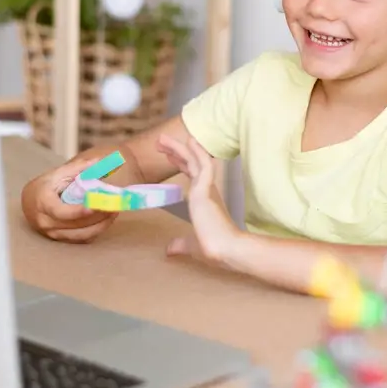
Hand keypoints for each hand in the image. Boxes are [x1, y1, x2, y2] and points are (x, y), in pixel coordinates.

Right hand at [20, 155, 119, 243]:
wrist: (29, 202)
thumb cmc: (45, 185)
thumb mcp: (58, 173)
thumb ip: (79, 168)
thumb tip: (99, 162)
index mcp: (42, 203)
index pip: (61, 212)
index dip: (79, 211)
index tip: (96, 205)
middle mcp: (45, 222)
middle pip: (75, 224)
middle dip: (97, 215)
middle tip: (114, 204)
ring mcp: (52, 233)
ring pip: (81, 235)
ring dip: (101, 224)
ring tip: (114, 211)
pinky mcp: (61, 240)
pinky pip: (82, 239)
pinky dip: (96, 230)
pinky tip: (106, 219)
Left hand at [156, 134, 240, 263]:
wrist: (225, 249)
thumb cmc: (213, 247)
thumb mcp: (191, 244)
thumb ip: (181, 243)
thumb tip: (170, 249)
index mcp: (205, 199)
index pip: (191, 175)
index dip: (181, 163)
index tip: (170, 154)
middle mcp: (206, 190)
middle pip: (190, 164)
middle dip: (175, 152)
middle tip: (161, 141)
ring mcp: (206, 188)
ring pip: (194, 160)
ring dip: (178, 148)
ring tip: (162, 138)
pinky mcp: (205, 190)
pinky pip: (202, 165)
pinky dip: (197, 152)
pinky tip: (190, 140)